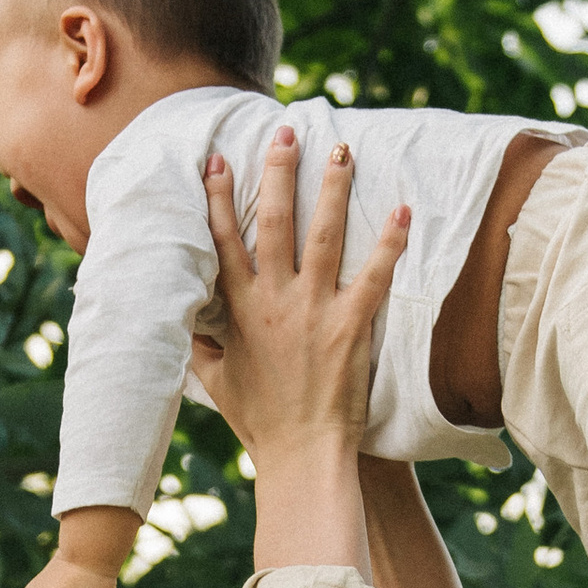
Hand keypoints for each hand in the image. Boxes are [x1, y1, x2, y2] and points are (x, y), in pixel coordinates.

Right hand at [186, 126, 409, 468]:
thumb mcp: (215, 381)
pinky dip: (389, 243)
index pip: (221, 241)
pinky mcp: (350, 327)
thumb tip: (185, 321)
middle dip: (279, 171)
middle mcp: (273, 301)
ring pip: (323, 236)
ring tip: (343, 150)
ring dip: (332, 189)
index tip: (217, 160)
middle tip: (288, 131)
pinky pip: (373, 276)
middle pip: (273, 222)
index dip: (217, 197)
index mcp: (238, 311)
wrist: (301, 456)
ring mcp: (313, 311)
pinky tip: (402, 211)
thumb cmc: (259, 423)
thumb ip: (201, 344)